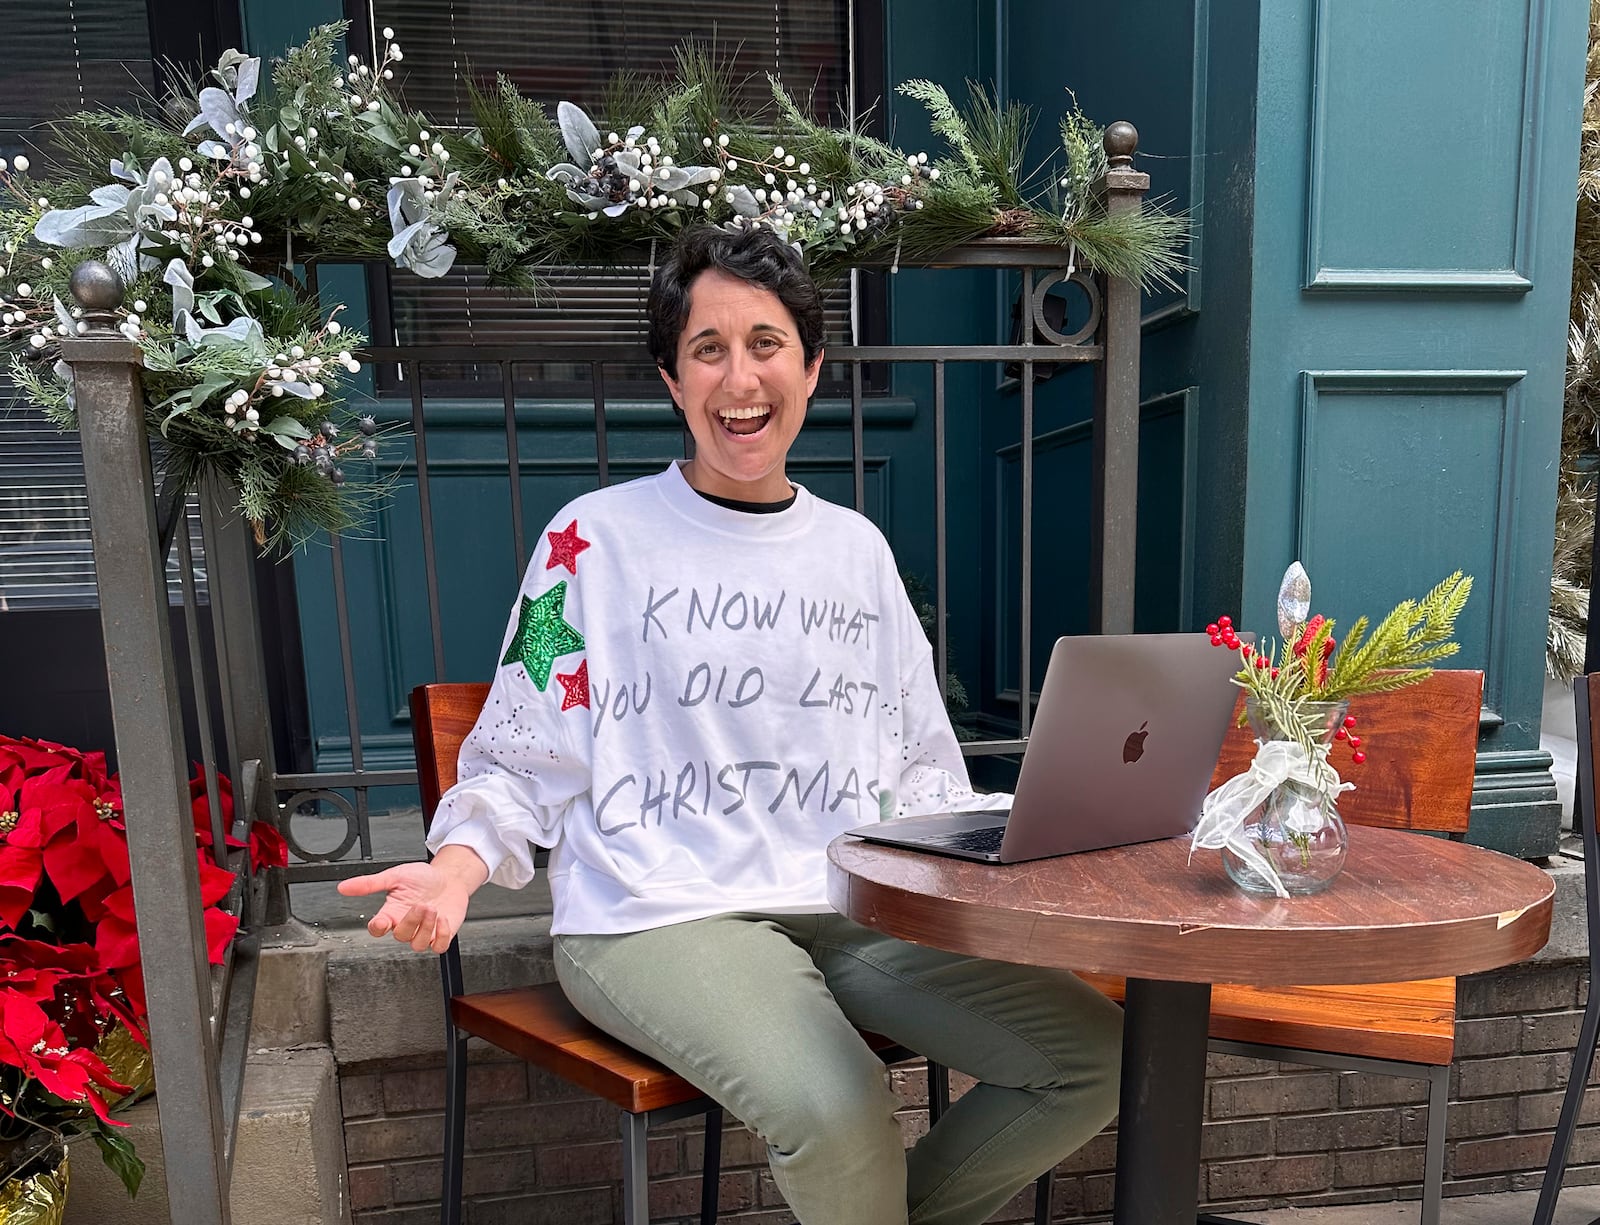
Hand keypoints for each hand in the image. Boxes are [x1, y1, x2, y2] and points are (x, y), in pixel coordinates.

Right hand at [337, 847, 485, 952]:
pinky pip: (439, 946)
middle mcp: (406, 924)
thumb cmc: (423, 878)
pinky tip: (443, 919)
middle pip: (400, 936)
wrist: (449, 877)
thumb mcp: (395, 875)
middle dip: (411, 921)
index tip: (382, 921)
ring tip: (433, 908)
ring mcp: (424, 932)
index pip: (377, 929)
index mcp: (392, 912)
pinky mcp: (441, 934)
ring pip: (418, 944)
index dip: (377, 929)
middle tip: (421, 904)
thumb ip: (369, 883)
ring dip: (426, 927)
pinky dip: (442, 935)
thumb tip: (344, 887)